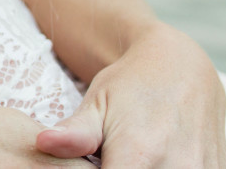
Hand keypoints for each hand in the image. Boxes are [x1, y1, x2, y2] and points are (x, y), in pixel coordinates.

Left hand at [36, 28, 225, 166]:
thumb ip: (74, 133)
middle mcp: (179, 167)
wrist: (183, 66)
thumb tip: (43, 144)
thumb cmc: (129, 86)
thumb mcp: (97, 104)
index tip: (92, 166)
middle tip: (107, 158)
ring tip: (133, 156)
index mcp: (141, 154)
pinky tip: (156, 160)